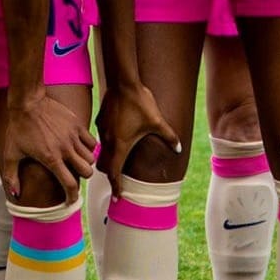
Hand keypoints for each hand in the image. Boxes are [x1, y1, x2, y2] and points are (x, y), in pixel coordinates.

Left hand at [0, 89, 97, 200]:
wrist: (28, 102)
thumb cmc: (19, 128)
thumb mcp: (11, 154)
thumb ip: (12, 176)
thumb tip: (15, 194)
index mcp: (51, 159)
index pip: (70, 184)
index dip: (72, 197)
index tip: (70, 201)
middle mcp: (65, 149)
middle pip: (87, 172)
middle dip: (82, 178)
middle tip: (73, 175)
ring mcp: (73, 136)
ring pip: (91, 157)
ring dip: (85, 163)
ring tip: (76, 161)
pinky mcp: (77, 125)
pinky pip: (91, 142)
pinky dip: (89, 148)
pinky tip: (80, 147)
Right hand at [94, 83, 180, 198]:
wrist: (123, 82)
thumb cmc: (140, 103)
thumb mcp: (157, 121)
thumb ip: (169, 137)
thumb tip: (179, 149)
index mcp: (120, 145)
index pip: (114, 173)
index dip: (116, 187)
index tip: (118, 197)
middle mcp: (108, 141)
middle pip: (104, 165)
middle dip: (110, 174)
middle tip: (118, 181)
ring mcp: (102, 130)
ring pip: (101, 152)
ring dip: (108, 158)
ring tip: (118, 160)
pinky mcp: (100, 120)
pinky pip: (102, 138)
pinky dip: (107, 143)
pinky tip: (118, 136)